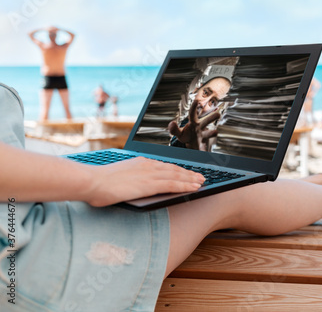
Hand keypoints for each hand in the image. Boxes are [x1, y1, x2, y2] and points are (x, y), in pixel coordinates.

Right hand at [85, 157, 204, 206]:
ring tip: (201, 182)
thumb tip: (134, 185)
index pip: (164, 166)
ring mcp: (149, 174)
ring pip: (177, 176)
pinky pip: (173, 184)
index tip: (186, 172)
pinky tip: (194, 188)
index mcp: (140, 163)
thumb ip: (130, 180)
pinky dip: (186, 186)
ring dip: (191, 179)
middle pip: (174, 169)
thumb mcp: (118, 178)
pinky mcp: (150, 184)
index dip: (178, 170)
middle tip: (200, 177)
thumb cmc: (98, 183)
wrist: (91, 181)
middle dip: (188, 173)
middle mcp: (147, 165)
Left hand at [168, 99, 219, 150]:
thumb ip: (173, 129)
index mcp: (193, 123)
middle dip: (211, 118)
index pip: (193, 114)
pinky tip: (205, 153)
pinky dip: (205, 151)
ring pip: (208, 133)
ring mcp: (202, 136)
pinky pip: (204, 148)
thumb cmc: (186, 136)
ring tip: (215, 132)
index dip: (194, 107)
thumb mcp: (179, 133)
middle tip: (218, 114)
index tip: (197, 100)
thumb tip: (172, 123)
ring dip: (212, 133)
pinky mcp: (202, 144)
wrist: (191, 145)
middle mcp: (200, 128)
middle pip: (205, 122)